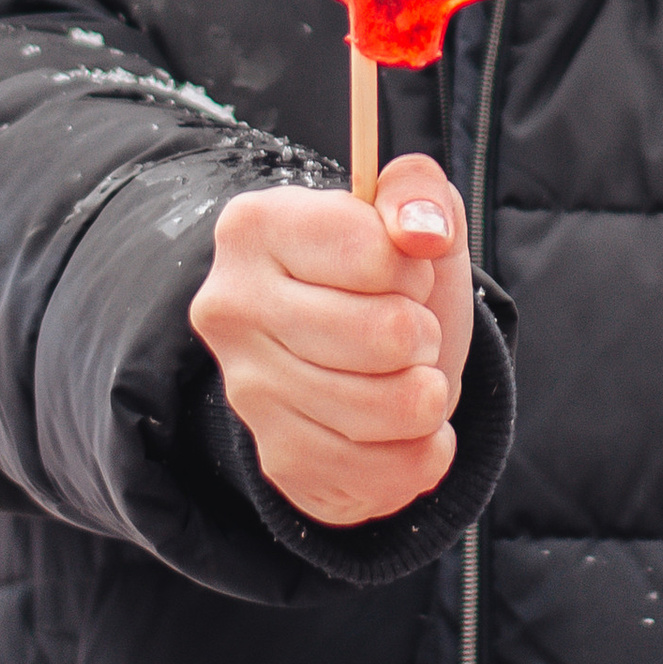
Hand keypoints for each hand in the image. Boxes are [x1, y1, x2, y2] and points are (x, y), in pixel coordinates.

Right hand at [190, 151, 473, 527]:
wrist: (363, 358)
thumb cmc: (384, 275)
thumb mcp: (409, 211)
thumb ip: (419, 192)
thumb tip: (423, 231)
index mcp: (254, 227)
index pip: (372, 252)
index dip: (413, 267)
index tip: (401, 271)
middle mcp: (233, 307)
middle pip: (385, 334)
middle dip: (424, 333)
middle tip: (410, 330)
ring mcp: (249, 389)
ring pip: (390, 407)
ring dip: (429, 393)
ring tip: (413, 376)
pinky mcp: (279, 458)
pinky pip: (382, 471)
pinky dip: (423, 453)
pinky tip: (413, 429)